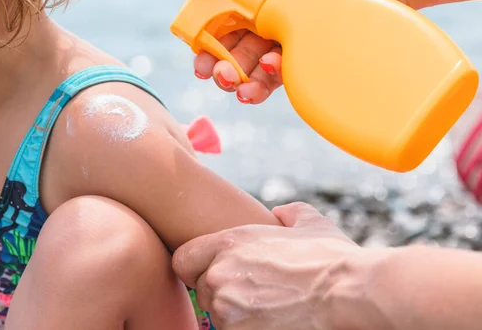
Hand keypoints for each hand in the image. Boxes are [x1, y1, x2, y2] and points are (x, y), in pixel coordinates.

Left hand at [172, 202, 361, 329]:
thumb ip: (287, 213)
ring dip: (236, 313)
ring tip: (269, 307)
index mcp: (227, 244)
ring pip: (217, 315)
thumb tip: (280, 212)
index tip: (215, 272)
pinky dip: (247, 328)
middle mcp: (219, 276)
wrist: (348, 294)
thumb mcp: (309, 222)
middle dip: (223, 291)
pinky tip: (273, 321)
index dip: (197, 267)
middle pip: (202, 290)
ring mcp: (227, 311)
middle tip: (255, 291)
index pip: (182, 260)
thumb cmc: (330, 258)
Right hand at [187, 0, 396, 103]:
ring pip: (248, 70)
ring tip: (240, 86)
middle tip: (218, 76)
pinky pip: (275, 77)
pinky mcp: (298, 57)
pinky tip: (270, 72)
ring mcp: (278, 41)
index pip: (215, 25)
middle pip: (228, 53)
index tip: (199, 59)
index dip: (203, 45)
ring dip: (239, 82)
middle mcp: (259, 20)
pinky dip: (266, 82)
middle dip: (218, 70)